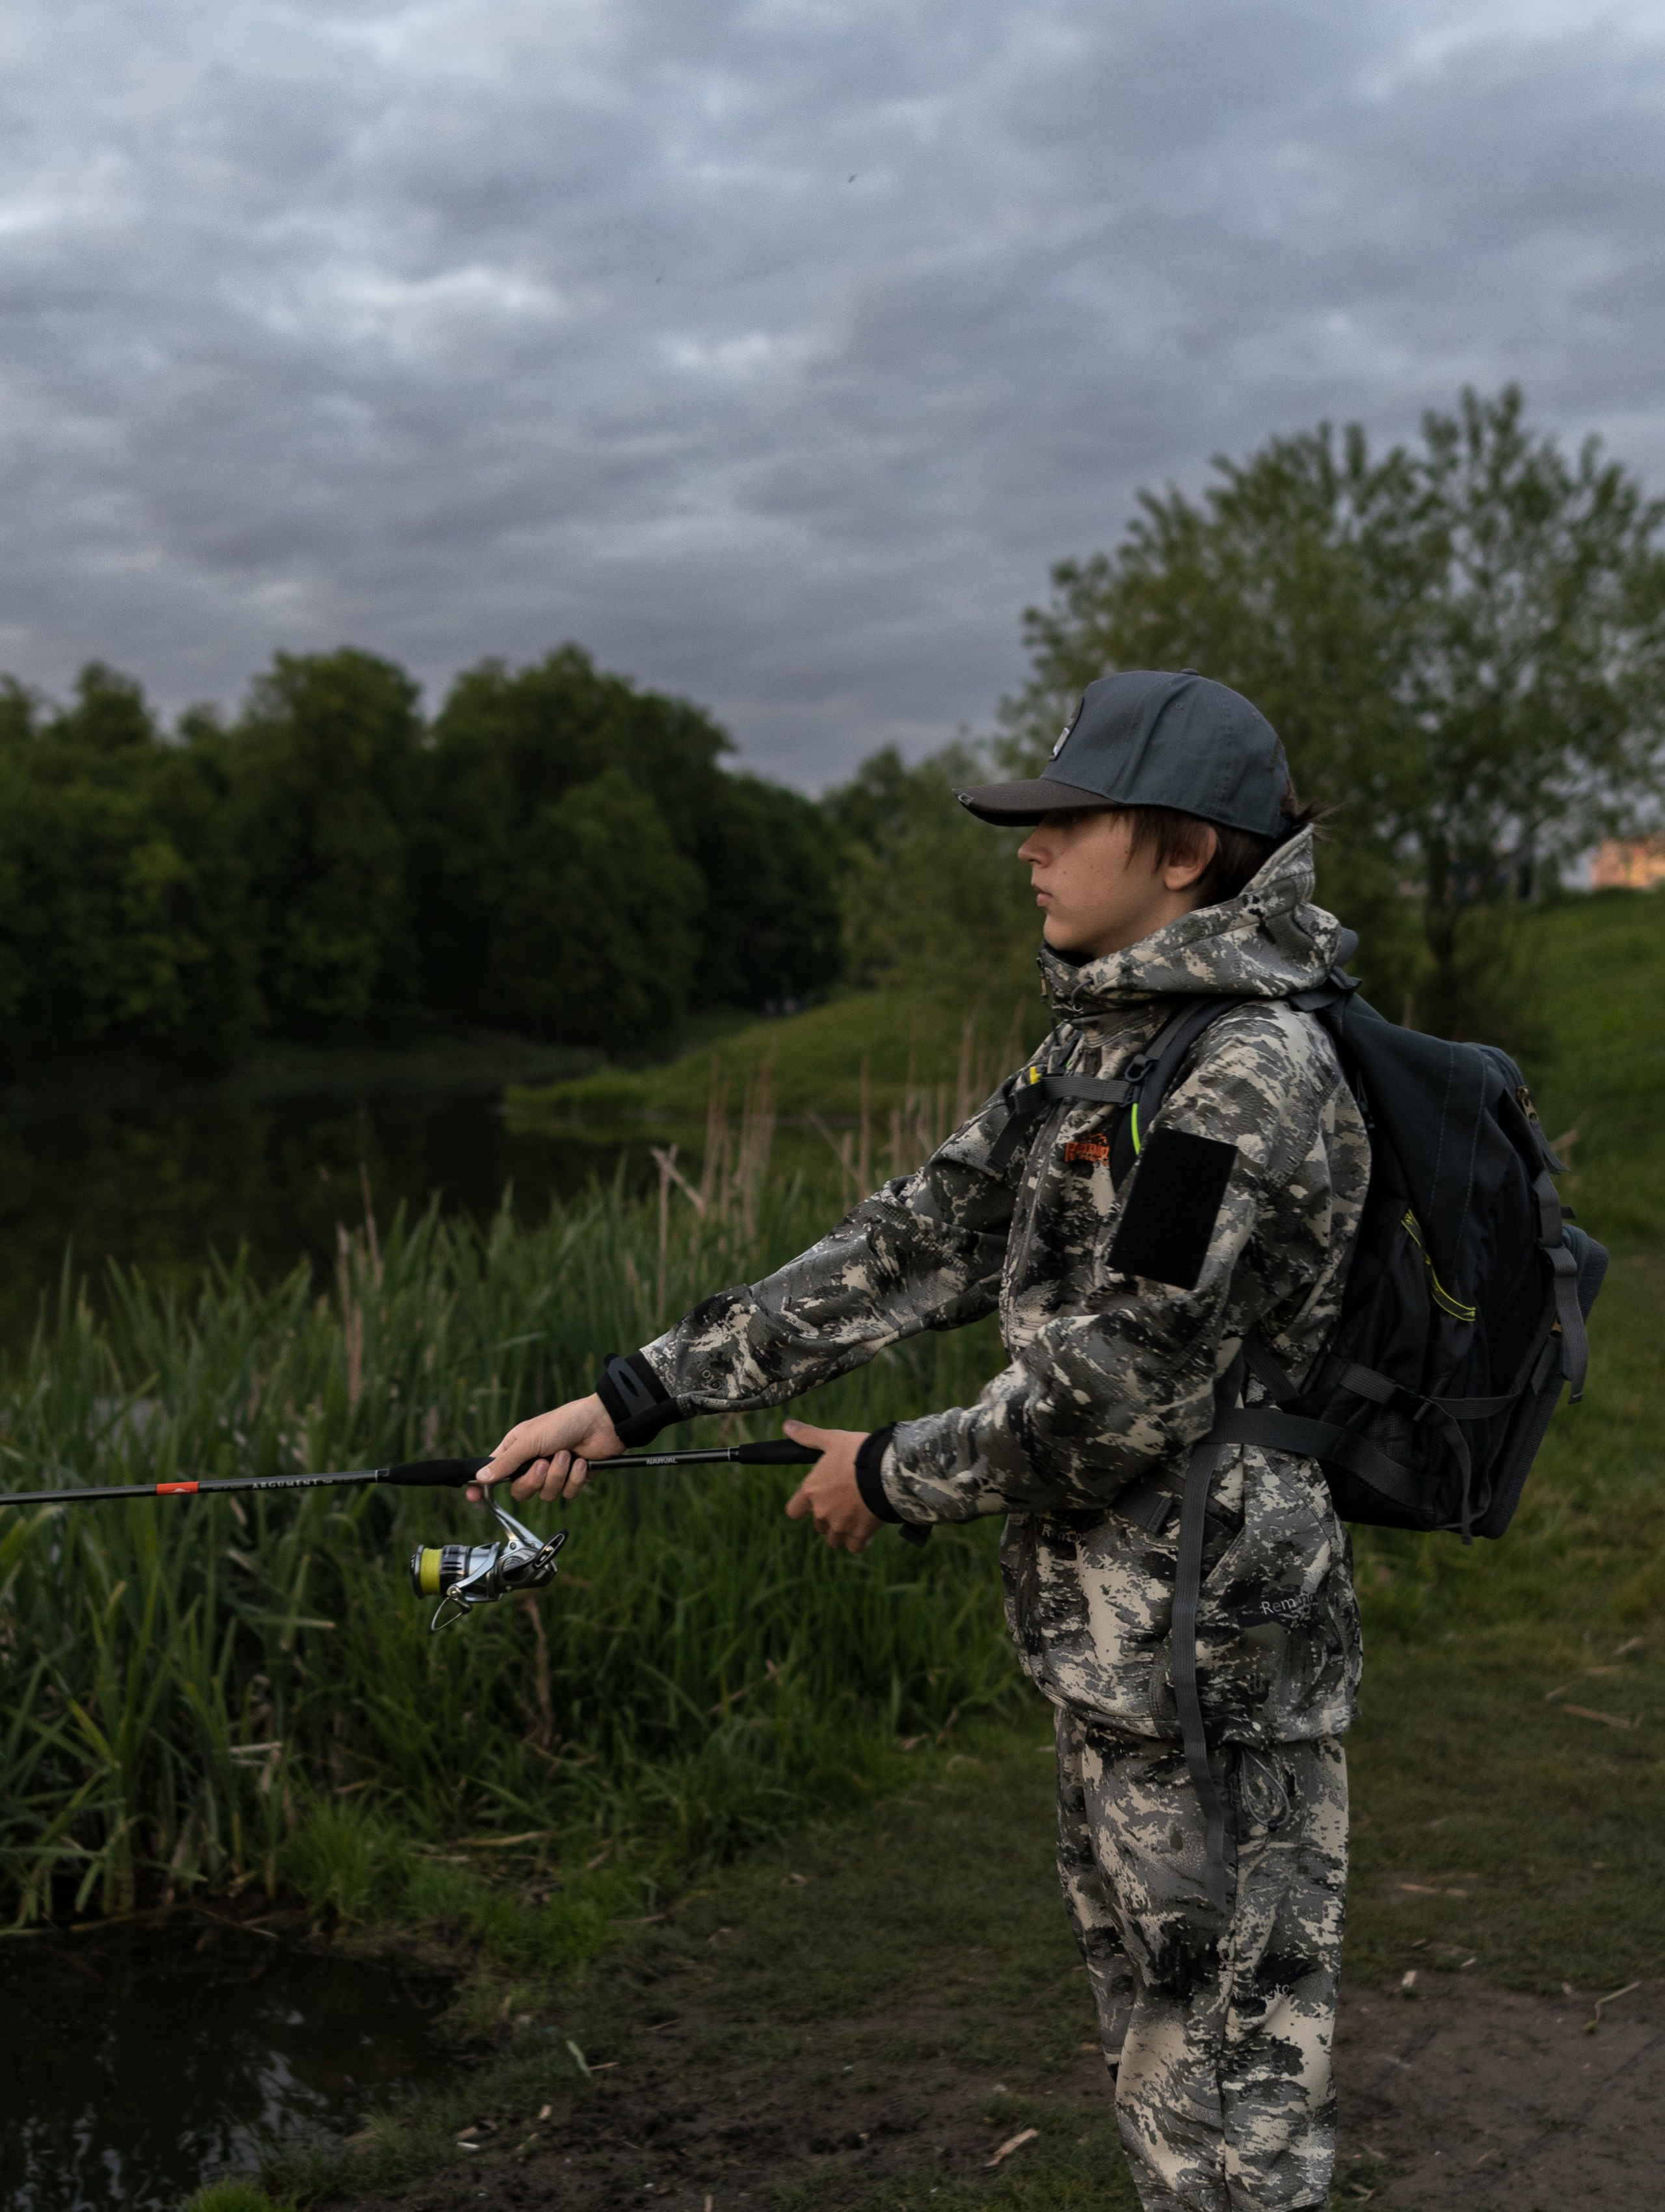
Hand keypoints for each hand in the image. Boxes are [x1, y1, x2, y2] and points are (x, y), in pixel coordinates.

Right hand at [467, 1393, 622, 1505]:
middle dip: (534, 1480)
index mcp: (517, 1449)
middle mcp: (532, 1462)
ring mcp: (553, 1473)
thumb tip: (480, 1478)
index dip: (484, 1485)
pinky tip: (582, 1462)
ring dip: (558, 1475)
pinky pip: (567, 1494)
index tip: (473, 1497)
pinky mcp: (573, 1480)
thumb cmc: (565, 1422)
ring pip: (545, 1494)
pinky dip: (575, 1478)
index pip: (494, 1472)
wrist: (602, 1423)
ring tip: (567, 1455)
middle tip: (544, 1463)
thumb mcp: (531, 1440)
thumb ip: (506, 1461)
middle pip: (520, 1491)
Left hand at [782, 1418, 882, 1552]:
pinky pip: (854, 1547)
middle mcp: (822, 1512)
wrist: (887, 1471)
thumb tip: (786, 1425)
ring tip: (855, 1516)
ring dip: (841, 1531)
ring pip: (834, 1539)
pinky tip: (867, 1529)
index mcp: (811, 1491)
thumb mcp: (832, 1439)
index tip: (815, 1500)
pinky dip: (859, 1541)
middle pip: (818, 1524)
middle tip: (844, 1501)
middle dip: (828, 1516)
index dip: (802, 1507)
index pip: (793, 1511)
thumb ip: (808, 1436)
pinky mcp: (859, 1535)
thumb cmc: (858, 1452)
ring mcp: (840, 1526)